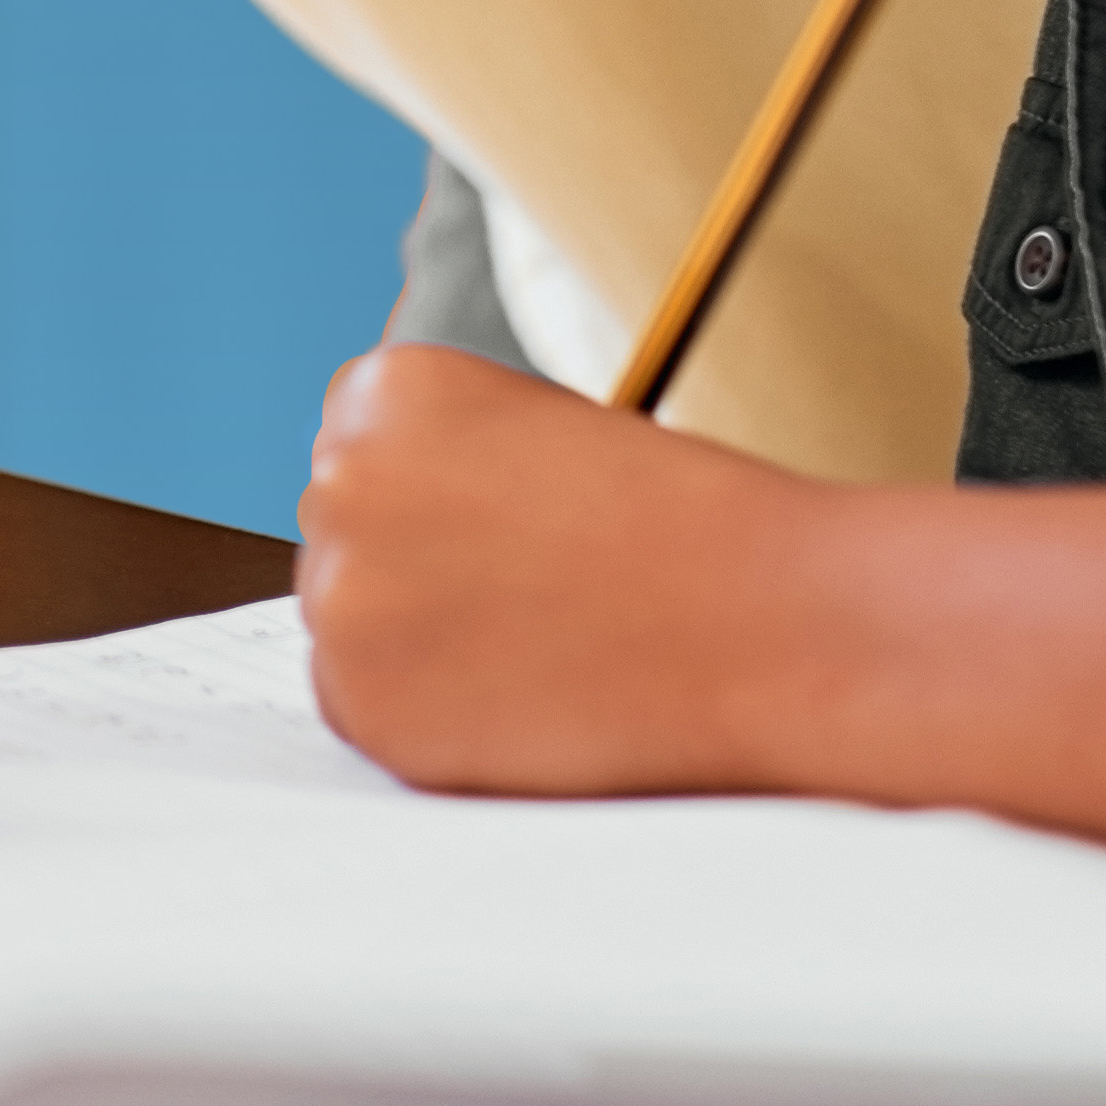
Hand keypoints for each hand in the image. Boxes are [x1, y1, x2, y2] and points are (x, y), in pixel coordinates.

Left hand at [289, 342, 819, 794]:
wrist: (766, 625)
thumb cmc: (685, 528)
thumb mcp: (546, 430)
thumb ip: (448, 461)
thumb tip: (393, 528)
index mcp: (388, 390)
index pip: (361, 448)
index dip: (439, 500)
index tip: (507, 528)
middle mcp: (341, 478)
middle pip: (345, 533)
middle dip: (417, 568)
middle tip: (530, 597)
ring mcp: (340, 596)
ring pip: (352, 623)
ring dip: (419, 642)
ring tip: (541, 645)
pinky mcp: (361, 704)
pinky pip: (363, 707)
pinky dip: (428, 715)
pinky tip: (521, 696)